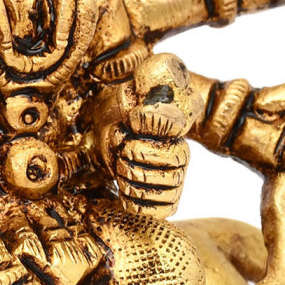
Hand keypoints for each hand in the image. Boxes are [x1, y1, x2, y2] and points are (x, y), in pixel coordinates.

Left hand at [108, 54, 197, 217]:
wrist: (105, 133)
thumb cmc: (118, 109)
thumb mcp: (130, 88)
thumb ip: (149, 80)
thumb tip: (160, 75)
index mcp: (175, 123)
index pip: (176, 128)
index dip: (155, 123)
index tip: (132, 119)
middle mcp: (179, 151)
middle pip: (174, 165)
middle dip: (139, 156)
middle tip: (121, 147)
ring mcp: (173, 176)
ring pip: (169, 188)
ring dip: (135, 179)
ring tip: (120, 166)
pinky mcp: (162, 198)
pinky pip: (164, 209)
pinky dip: (140, 203)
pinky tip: (125, 190)